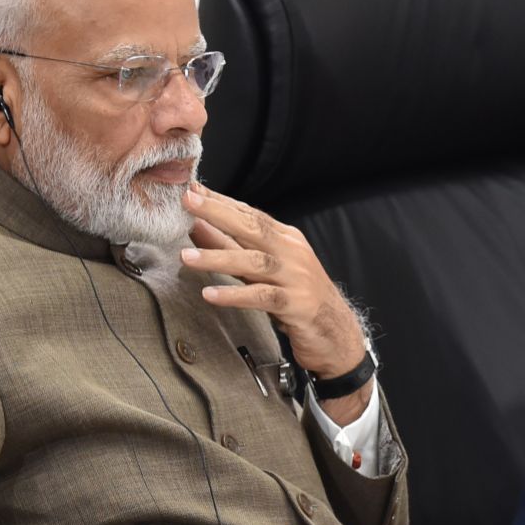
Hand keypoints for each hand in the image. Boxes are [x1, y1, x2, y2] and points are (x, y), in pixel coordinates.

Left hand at [179, 182, 371, 422]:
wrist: (337, 335)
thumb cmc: (296, 299)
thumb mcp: (263, 270)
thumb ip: (233, 248)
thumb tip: (197, 227)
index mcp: (286, 239)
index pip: (250, 214)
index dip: (221, 201)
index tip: (192, 189)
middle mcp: (293, 253)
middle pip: (253, 227)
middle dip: (218, 213)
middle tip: (188, 202)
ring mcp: (296, 278)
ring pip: (254, 262)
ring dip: (218, 257)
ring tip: (187, 257)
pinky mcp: (296, 305)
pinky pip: (261, 297)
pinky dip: (234, 295)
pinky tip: (211, 294)